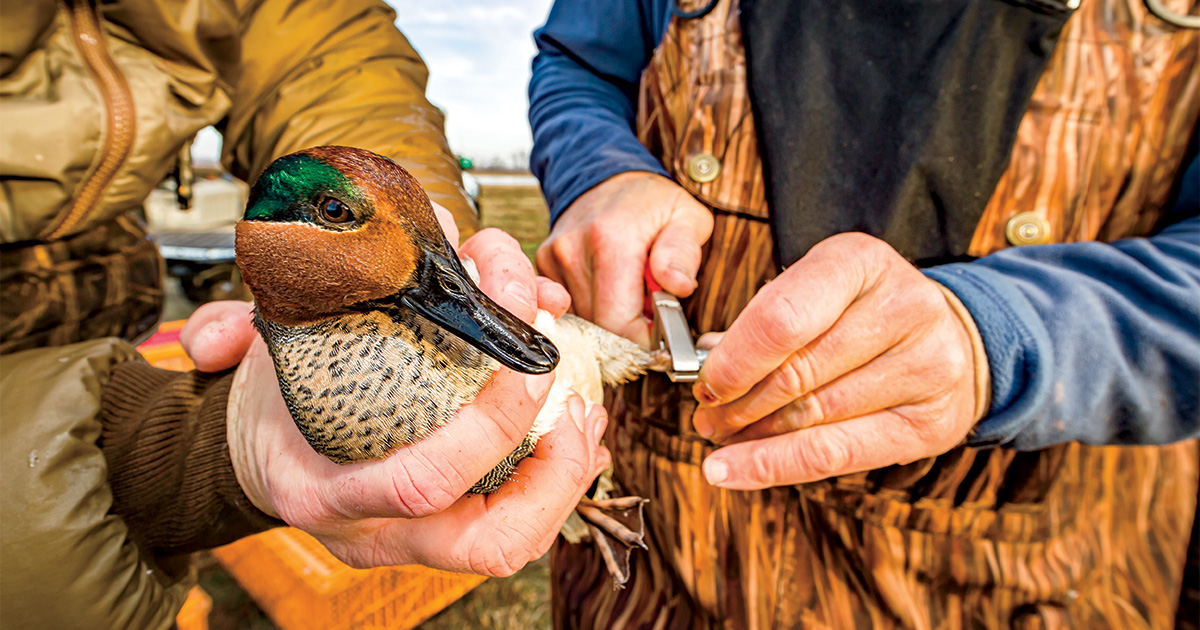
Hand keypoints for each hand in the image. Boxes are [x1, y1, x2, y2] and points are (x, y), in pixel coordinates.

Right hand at [182, 217, 602, 575]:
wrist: (265, 455)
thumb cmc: (274, 404)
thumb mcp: (265, 353)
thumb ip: (242, 329)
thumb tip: (234, 329)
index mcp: (325, 492)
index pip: (420, 483)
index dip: (488, 425)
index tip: (523, 356)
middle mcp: (378, 532)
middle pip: (489, 543)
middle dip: (554, 469)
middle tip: (571, 391)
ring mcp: (418, 541)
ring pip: (516, 544)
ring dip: (570, 475)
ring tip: (588, 405)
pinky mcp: (449, 530)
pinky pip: (518, 522)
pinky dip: (559, 473)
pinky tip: (574, 416)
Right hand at [536, 172, 712, 345]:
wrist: (609, 176)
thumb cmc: (654, 203)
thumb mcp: (687, 218)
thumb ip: (683, 254)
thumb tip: (678, 286)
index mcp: (611, 240)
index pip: (616, 321)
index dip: (641, 339)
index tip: (660, 334)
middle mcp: (573, 249)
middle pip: (597, 325)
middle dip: (627, 327)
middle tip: (649, 307)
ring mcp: (554, 257)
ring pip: (581, 320)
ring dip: (608, 318)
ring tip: (629, 292)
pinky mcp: (545, 264)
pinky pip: (568, 307)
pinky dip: (592, 307)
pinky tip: (609, 288)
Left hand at [691, 233, 983, 489]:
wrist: (955, 338)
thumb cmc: (866, 314)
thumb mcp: (819, 291)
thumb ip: (766, 322)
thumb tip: (706, 364)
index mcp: (860, 261)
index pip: (782, 318)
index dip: (734, 361)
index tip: (705, 384)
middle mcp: (902, 307)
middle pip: (796, 373)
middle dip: (737, 403)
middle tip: (707, 417)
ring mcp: (926, 367)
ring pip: (812, 417)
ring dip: (753, 436)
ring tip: (722, 440)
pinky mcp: (931, 423)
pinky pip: (836, 455)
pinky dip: (774, 466)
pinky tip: (734, 470)